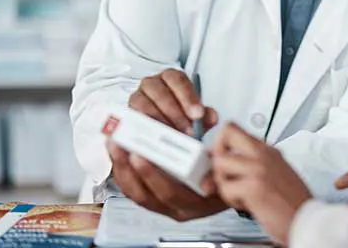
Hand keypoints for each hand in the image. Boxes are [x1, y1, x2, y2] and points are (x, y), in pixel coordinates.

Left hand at [107, 139, 226, 220]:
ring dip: (121, 168)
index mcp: (196, 202)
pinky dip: (123, 171)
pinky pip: (133, 189)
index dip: (152, 175)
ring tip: (113, 144)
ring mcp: (164, 206)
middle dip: (128, 168)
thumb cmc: (228, 174)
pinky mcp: (154, 198)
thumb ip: (218, 155)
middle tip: (119, 145)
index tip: (140, 154)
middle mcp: (177, 209)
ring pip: (135, 192)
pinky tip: (118, 152)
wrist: (234, 186)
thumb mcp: (229, 164)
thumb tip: (207, 138)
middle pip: (145, 194)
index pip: (169, 193)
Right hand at [128, 68, 217, 136]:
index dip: (189, 97)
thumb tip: (211, 117)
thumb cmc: (179, 118)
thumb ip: (205, 116)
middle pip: (161, 92)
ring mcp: (137, 97)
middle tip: (188, 130)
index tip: (198, 114)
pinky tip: (155, 140)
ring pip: (144, 105)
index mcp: (170, 78)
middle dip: (176, 113)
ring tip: (173, 137)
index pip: (178, 80)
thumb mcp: (195, 117)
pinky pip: (132, 120)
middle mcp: (152, 84)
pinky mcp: (127, 114)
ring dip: (160, 123)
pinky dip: (144, 130)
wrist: (161, 131)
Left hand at [212, 122, 311, 245]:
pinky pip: (225, 188)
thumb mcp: (275, 173)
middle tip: (223, 171)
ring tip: (237, 193)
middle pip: (227, 132)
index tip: (224, 159)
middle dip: (217, 152)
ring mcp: (259, 168)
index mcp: (269, 150)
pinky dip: (230, 199)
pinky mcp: (254, 186)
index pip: (236, 130)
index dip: (223, 143)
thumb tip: (225, 165)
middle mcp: (264, 154)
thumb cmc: (292, 202)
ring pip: (220, 162)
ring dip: (223, 182)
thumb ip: (252, 164)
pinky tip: (245, 203)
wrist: (306, 219)